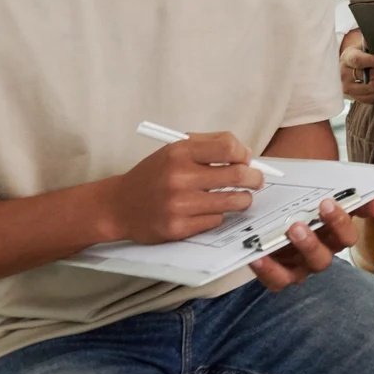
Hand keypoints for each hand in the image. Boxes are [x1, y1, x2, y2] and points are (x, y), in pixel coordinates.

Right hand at [104, 133, 266, 244]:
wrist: (118, 205)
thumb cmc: (153, 175)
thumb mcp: (174, 150)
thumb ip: (209, 145)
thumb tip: (246, 154)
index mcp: (179, 152)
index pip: (229, 147)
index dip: (244, 154)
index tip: (245, 160)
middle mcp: (179, 177)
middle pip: (237, 176)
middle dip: (255, 178)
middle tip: (256, 181)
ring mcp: (178, 205)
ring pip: (233, 201)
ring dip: (243, 199)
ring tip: (240, 197)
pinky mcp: (178, 228)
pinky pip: (216, 220)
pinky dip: (218, 215)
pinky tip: (207, 211)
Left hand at [249, 196, 373, 291]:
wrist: (283, 206)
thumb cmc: (308, 202)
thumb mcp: (327, 194)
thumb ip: (352, 199)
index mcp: (335, 237)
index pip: (347, 237)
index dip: (339, 222)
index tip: (327, 202)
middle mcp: (320, 254)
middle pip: (324, 257)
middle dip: (312, 242)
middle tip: (298, 224)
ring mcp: (299, 267)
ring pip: (301, 273)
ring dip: (289, 259)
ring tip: (281, 237)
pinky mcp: (279, 274)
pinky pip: (275, 281)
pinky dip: (267, 270)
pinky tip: (257, 256)